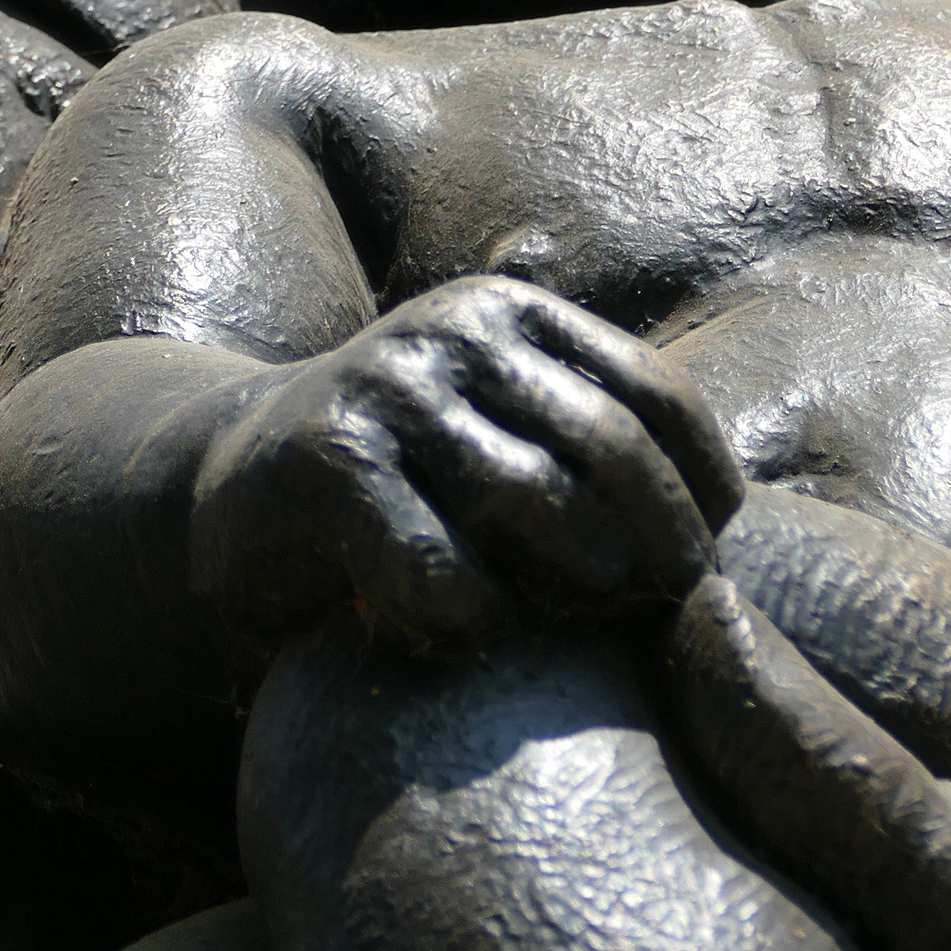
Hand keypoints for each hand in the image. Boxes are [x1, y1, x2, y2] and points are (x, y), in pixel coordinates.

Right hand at [189, 276, 739, 648]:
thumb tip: (727, 520)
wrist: (224, 492)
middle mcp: (453, 333)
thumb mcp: (496, 432)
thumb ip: (586, 447)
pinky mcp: (328, 464)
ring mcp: (387, 390)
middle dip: (658, 545)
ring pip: (535, 504)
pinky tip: (460, 635)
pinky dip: (474, 622)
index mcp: (511, 314)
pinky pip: (441, 567)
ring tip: (566, 619)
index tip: (708, 558)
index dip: (702, 486)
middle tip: (658, 610)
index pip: (657, 395)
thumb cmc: (400, 487)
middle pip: (611, 447)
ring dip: (573, 586)